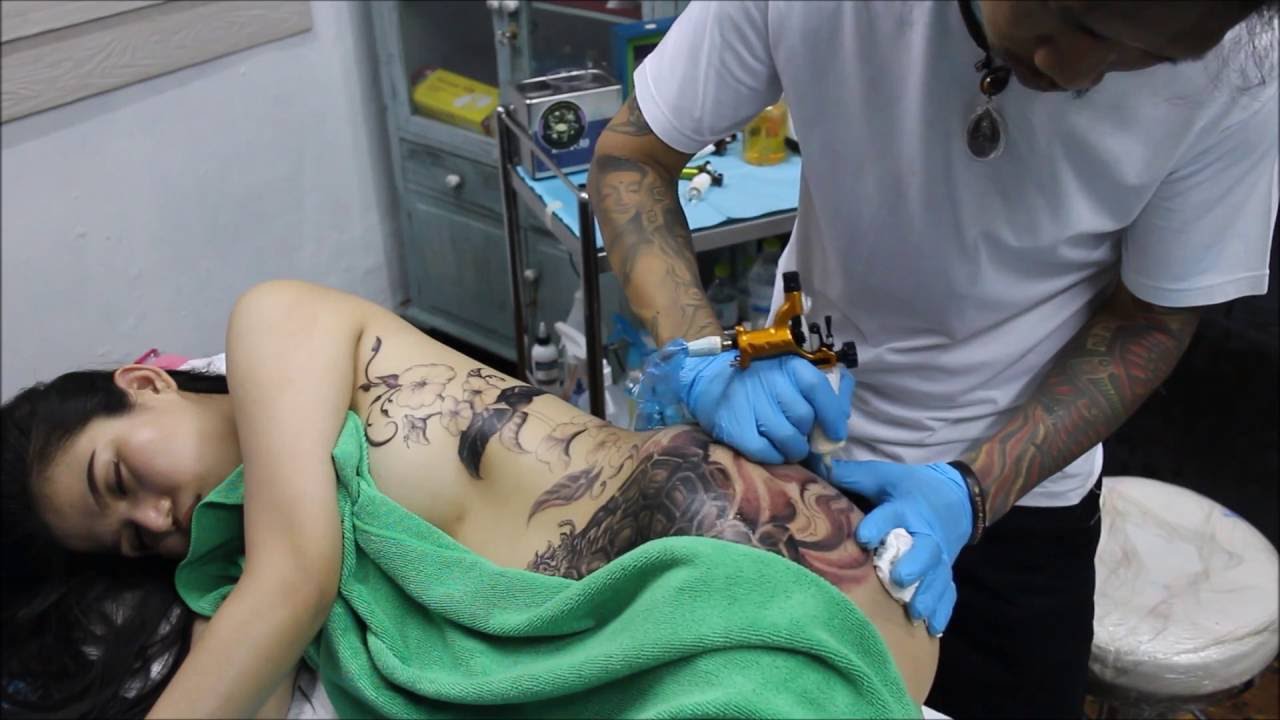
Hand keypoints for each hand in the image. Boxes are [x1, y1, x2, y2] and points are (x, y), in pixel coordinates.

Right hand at [678, 353, 853, 463]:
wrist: (707, 380)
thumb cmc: (757, 378)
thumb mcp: (789, 371)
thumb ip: (821, 387)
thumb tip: (843, 413)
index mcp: (788, 365)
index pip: (818, 390)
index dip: (832, 416)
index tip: (835, 434)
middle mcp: (770, 382)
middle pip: (804, 420)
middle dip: (807, 434)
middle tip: (800, 435)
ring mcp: (751, 405)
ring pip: (789, 440)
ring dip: (793, 449)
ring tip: (787, 445)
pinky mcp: (735, 428)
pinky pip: (766, 453)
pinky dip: (773, 457)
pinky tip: (770, 449)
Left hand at [827, 460, 971, 635]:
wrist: (956, 498)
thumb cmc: (911, 488)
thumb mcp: (884, 476)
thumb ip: (853, 475)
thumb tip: (817, 463)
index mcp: (907, 509)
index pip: (892, 515)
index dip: (879, 525)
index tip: (864, 537)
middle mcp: (925, 535)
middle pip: (924, 550)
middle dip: (914, 565)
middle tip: (900, 578)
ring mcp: (939, 557)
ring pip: (937, 577)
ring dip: (928, 595)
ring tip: (916, 612)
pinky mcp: (945, 572)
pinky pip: (948, 593)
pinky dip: (943, 610)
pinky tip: (934, 628)